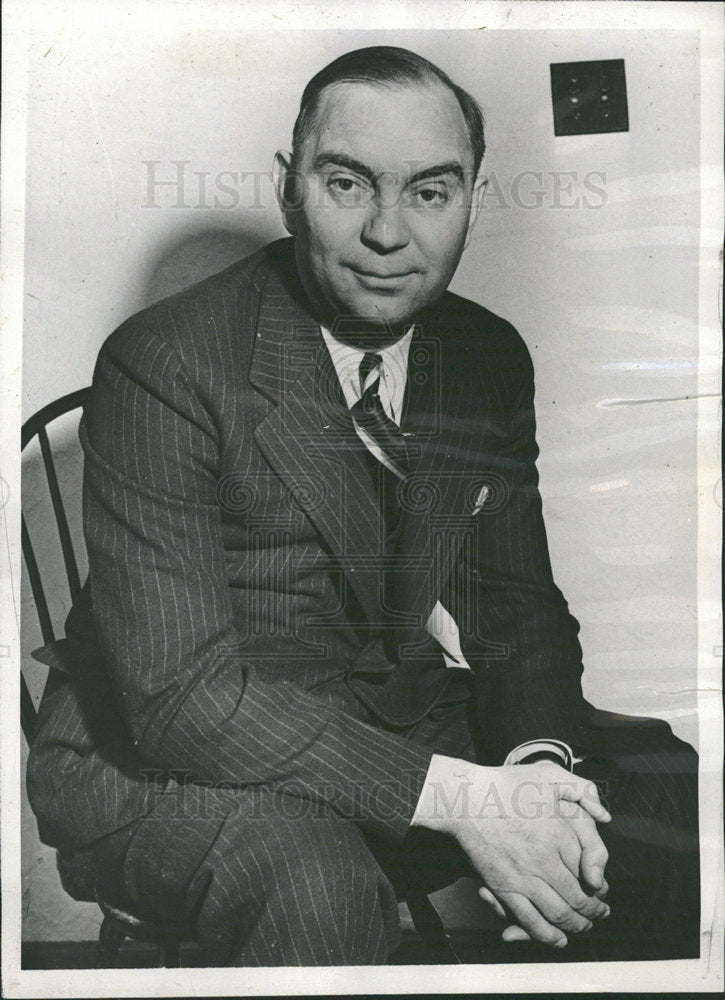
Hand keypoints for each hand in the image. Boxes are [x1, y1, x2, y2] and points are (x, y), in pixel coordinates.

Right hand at [478, 797, 609, 943]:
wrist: (465, 798)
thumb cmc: (505, 784)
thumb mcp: (548, 775)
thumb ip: (582, 790)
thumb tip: (605, 815)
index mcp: (559, 832)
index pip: (591, 870)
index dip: (600, 885)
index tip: (602, 889)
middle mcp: (545, 859)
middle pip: (579, 898)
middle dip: (594, 912)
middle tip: (600, 915)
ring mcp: (523, 876)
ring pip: (558, 914)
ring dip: (576, 926)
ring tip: (583, 927)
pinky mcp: (503, 887)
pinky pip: (529, 920)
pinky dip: (547, 935)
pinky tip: (557, 938)